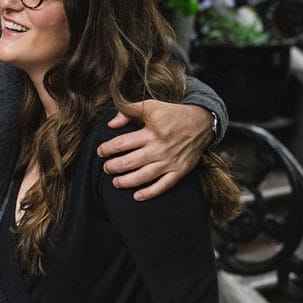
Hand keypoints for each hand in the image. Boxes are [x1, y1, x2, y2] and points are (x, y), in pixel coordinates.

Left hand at [97, 100, 213, 199]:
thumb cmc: (173, 114)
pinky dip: (149, 193)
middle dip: (113, 167)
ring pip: (143, 176)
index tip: (101, 151)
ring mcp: (170, 161)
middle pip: (129, 162)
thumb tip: (111, 124)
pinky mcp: (179, 171)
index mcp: (151, 132)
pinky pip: (163, 186)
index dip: (107, 149)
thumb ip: (129, 111)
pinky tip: (137, 196)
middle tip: (106, 167)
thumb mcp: (151, 106)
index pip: (122, 143)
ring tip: (115, 182)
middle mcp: (159, 148)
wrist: (202, 123)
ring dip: (126, 182)